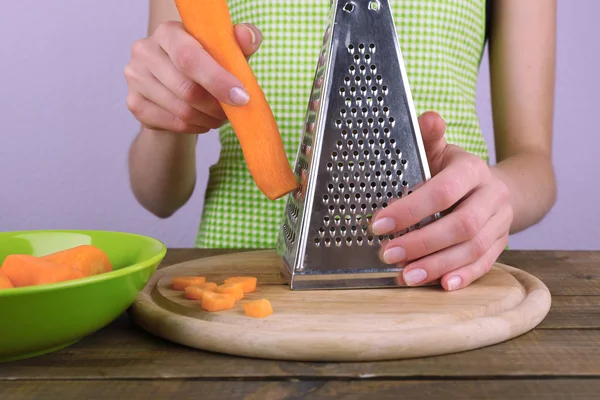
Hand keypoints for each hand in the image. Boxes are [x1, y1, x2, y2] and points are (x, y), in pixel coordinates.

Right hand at [124, 21, 261, 133]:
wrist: (176, 89)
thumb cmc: (206, 64)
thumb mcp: (226, 52)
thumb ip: (240, 42)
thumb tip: (246, 37)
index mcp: (168, 32)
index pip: (189, 58)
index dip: (217, 80)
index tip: (241, 97)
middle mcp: (145, 51)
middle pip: (186, 89)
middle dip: (217, 105)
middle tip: (233, 110)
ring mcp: (135, 78)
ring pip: (182, 110)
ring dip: (209, 118)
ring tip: (220, 116)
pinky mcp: (135, 103)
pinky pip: (174, 123)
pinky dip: (196, 127)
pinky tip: (203, 121)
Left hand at [371, 111, 512, 290]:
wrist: (495, 187)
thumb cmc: (454, 171)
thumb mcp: (440, 151)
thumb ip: (429, 137)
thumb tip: (428, 118)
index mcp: (473, 170)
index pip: (443, 191)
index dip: (410, 209)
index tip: (378, 224)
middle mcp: (492, 196)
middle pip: (461, 225)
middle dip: (421, 243)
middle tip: (388, 254)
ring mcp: (500, 222)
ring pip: (473, 248)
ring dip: (437, 264)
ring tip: (406, 276)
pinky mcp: (502, 244)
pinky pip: (486, 264)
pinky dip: (463, 276)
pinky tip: (442, 285)